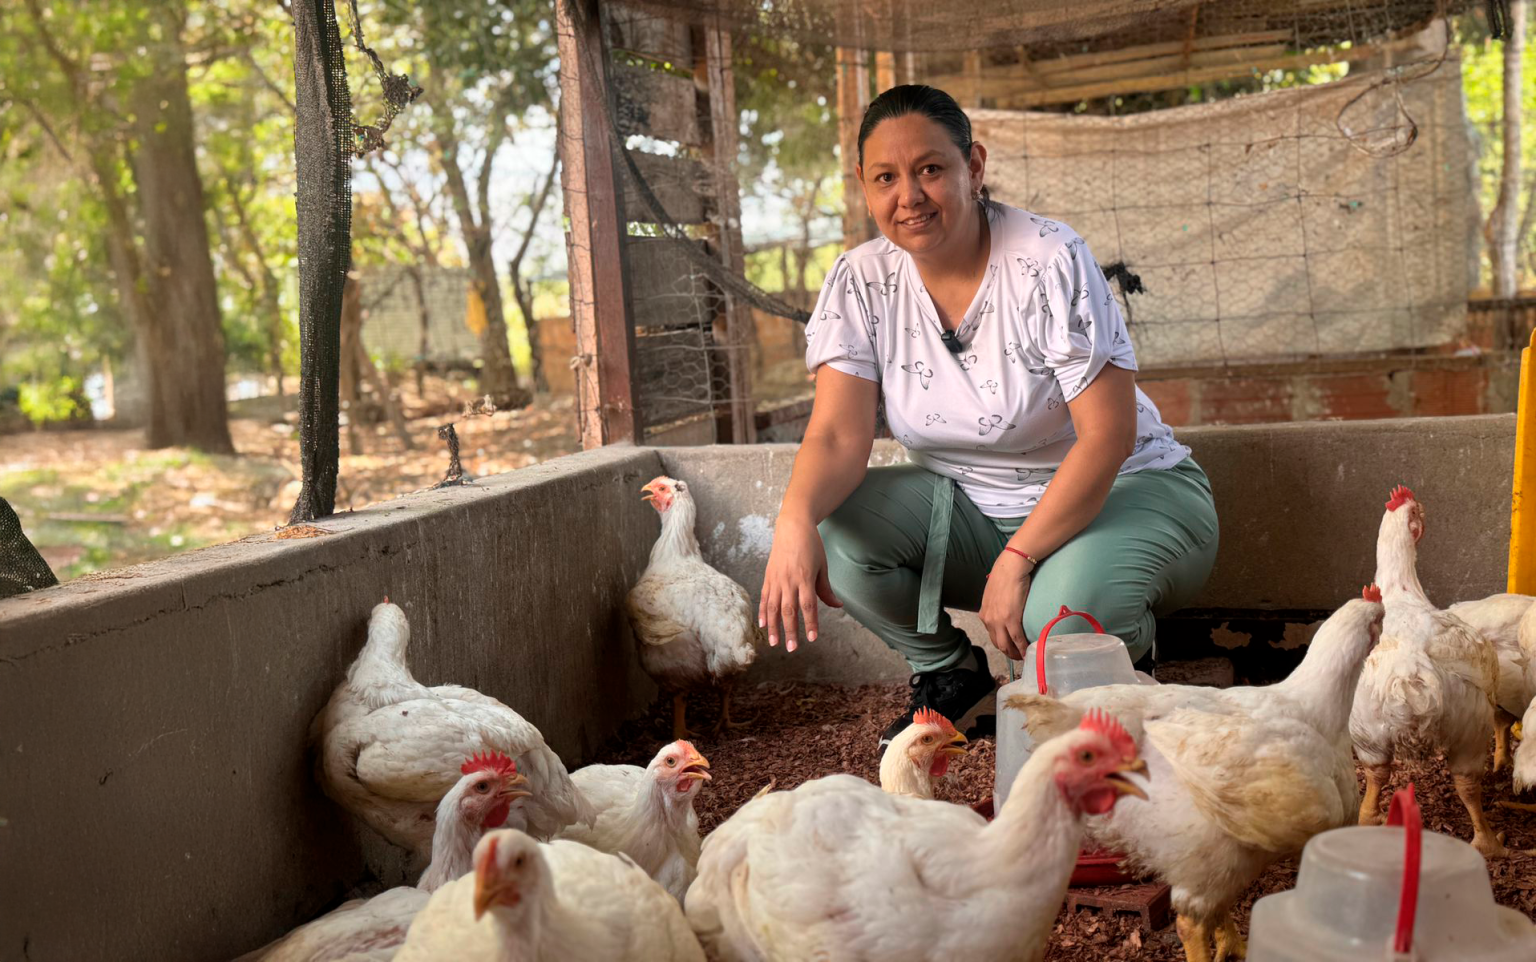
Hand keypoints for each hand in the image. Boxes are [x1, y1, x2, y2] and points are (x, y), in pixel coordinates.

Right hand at [759, 516, 841, 652]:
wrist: (793, 526)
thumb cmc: (811, 546)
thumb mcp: (822, 566)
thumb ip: (826, 589)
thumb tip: (837, 606)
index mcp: (805, 577)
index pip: (808, 605)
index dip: (810, 623)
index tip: (813, 639)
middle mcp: (788, 580)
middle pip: (788, 610)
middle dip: (790, 631)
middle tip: (792, 649)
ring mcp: (776, 578)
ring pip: (773, 607)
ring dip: (774, 627)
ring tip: (774, 643)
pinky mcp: (768, 576)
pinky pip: (764, 597)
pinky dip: (762, 612)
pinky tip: (763, 625)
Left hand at [980, 551, 1031, 660]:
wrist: (1011, 567)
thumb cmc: (1004, 576)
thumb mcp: (994, 594)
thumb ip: (996, 605)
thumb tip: (1004, 609)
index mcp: (984, 614)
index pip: (992, 635)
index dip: (1002, 644)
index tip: (1010, 648)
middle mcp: (989, 620)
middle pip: (998, 644)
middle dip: (1008, 652)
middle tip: (1019, 656)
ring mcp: (999, 620)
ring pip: (1006, 645)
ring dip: (1015, 653)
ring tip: (1024, 655)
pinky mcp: (1011, 619)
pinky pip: (1017, 639)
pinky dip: (1022, 647)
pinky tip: (1027, 651)